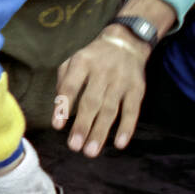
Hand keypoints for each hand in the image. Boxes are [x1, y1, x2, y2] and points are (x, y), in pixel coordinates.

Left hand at [53, 26, 148, 155]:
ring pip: (110, 110)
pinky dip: (126, 128)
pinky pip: (132, 110)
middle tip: (74, 147)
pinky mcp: (137, 89)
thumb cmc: (92, 58)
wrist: (126, 43)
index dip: (64, 106)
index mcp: (82, 63)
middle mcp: (102, 72)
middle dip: (83, 126)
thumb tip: (59, 107)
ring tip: (90, 151)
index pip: (71, 86)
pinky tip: (119, 144)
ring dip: (100, 132)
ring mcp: (121, 81)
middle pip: (91, 102)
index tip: (57, 126)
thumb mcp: (73, 61)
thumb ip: (64, 81)